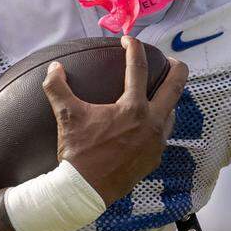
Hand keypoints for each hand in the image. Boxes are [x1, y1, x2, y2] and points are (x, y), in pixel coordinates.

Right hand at [41, 37, 187, 204]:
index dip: (134, 48)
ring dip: (169, 99)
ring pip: (172, 112)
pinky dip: (159, 122)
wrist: (84, 191)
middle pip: (175, 86)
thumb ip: (57, 87)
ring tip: (161, 92)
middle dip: (177, 68)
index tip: (128, 39)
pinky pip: (163, 134)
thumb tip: (54, 67)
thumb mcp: (66, 116)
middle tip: (172, 60)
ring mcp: (157, 142)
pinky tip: (151, 122)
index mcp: (133, 108)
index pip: (138, 68)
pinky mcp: (155, 158)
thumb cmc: (77, 154)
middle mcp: (151, 122)